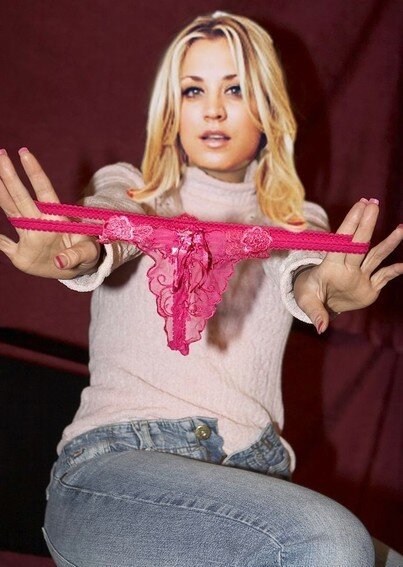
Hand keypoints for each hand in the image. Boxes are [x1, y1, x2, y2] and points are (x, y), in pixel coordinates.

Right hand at [0, 148, 100, 278]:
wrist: (76, 270)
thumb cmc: (85, 255)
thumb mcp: (87, 255)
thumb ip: (75, 256)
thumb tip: (59, 262)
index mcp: (57, 219)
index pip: (44, 191)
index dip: (35, 173)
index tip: (25, 153)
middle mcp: (40, 223)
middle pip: (22, 196)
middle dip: (10, 176)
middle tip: (0, 154)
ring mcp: (29, 237)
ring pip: (11, 211)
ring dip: (0, 193)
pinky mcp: (22, 254)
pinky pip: (4, 244)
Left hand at [293, 198, 402, 332]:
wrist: (318, 300)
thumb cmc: (309, 295)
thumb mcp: (307, 302)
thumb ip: (315, 313)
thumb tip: (320, 328)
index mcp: (331, 267)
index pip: (343, 242)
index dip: (351, 224)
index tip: (360, 207)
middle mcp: (348, 267)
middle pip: (360, 243)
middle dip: (366, 224)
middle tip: (373, 203)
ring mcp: (360, 276)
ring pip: (376, 256)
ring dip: (388, 243)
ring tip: (401, 228)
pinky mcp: (369, 288)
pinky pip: (384, 277)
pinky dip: (395, 271)